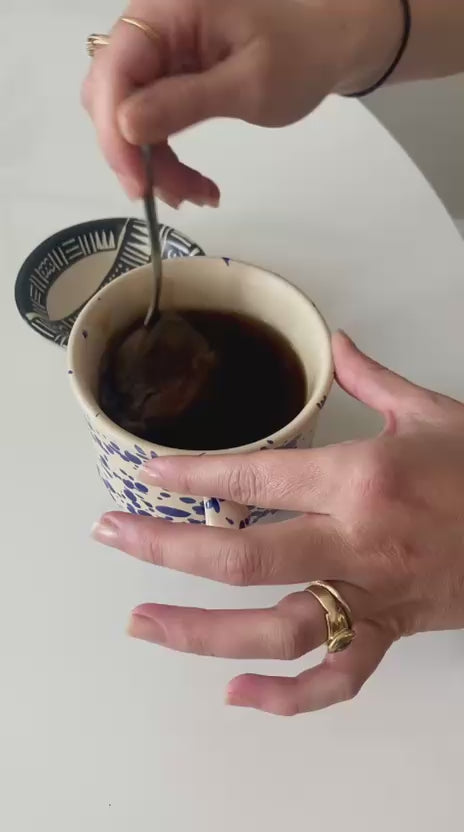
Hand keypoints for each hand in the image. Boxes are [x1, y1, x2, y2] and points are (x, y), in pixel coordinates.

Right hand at [82, 0, 399, 204]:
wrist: (328, 46)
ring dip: (151, 164)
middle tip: (170, 196)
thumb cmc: (300, 55)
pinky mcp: (168, 78)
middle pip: (110, 95)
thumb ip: (186, 102)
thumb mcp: (249, 84)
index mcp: (168, 10)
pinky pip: (148, 123)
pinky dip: (164, 158)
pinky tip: (192, 184)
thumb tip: (125, 125)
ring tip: (193, 195)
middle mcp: (152, 27)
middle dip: (133, 154)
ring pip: (126, 116)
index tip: (138, 183)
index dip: (115, 130)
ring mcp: (159, 54)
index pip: (115, 70)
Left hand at [92, 332, 463, 715]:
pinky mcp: (392, 630)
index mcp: (359, 478)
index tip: (145, 475)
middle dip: (166, 546)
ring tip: (143, 624)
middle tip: (111, 536)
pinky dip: (289, 698)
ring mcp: (371, 594)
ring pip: (276, 627)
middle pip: (243, 556)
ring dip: (201, 632)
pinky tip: (239, 696)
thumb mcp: (430, 410)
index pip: (255, 472)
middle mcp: (355, 541)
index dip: (193, 474)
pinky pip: (340, 677)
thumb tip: (336, 341)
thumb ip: (370, 377)